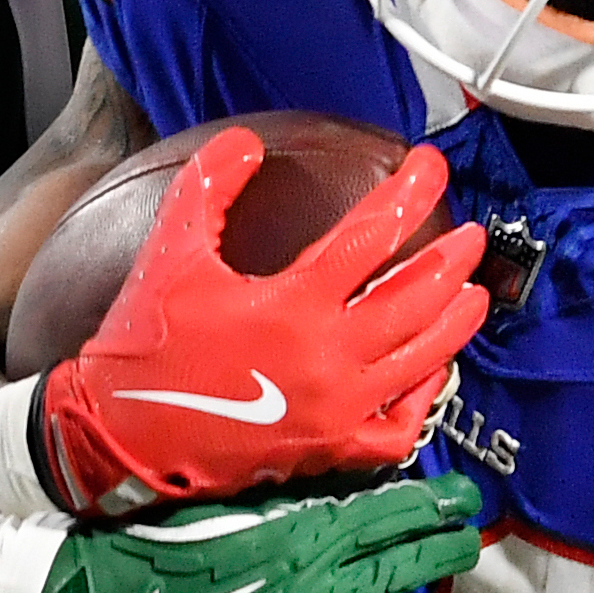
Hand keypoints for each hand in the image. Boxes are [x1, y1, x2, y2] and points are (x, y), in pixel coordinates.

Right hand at [35, 474, 485, 592]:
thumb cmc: (142, 543)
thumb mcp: (219, 501)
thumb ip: (284, 497)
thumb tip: (341, 488)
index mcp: (298, 542)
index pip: (388, 518)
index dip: (433, 508)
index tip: (466, 500)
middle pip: (397, 576)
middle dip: (441, 558)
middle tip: (470, 548)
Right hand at [39, 131, 488, 515]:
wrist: (119, 434)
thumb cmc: (144, 344)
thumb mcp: (171, 253)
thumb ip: (209, 188)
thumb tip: (248, 142)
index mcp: (292, 305)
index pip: (373, 235)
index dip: (409, 192)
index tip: (430, 165)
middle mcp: (326, 359)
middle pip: (415, 299)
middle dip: (451, 260)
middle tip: (470, 235)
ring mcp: (336, 409)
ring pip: (422, 359)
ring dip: (455, 321)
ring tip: (474, 293)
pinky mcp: (331, 450)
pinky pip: (400, 426)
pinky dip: (424, 395)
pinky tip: (432, 369)